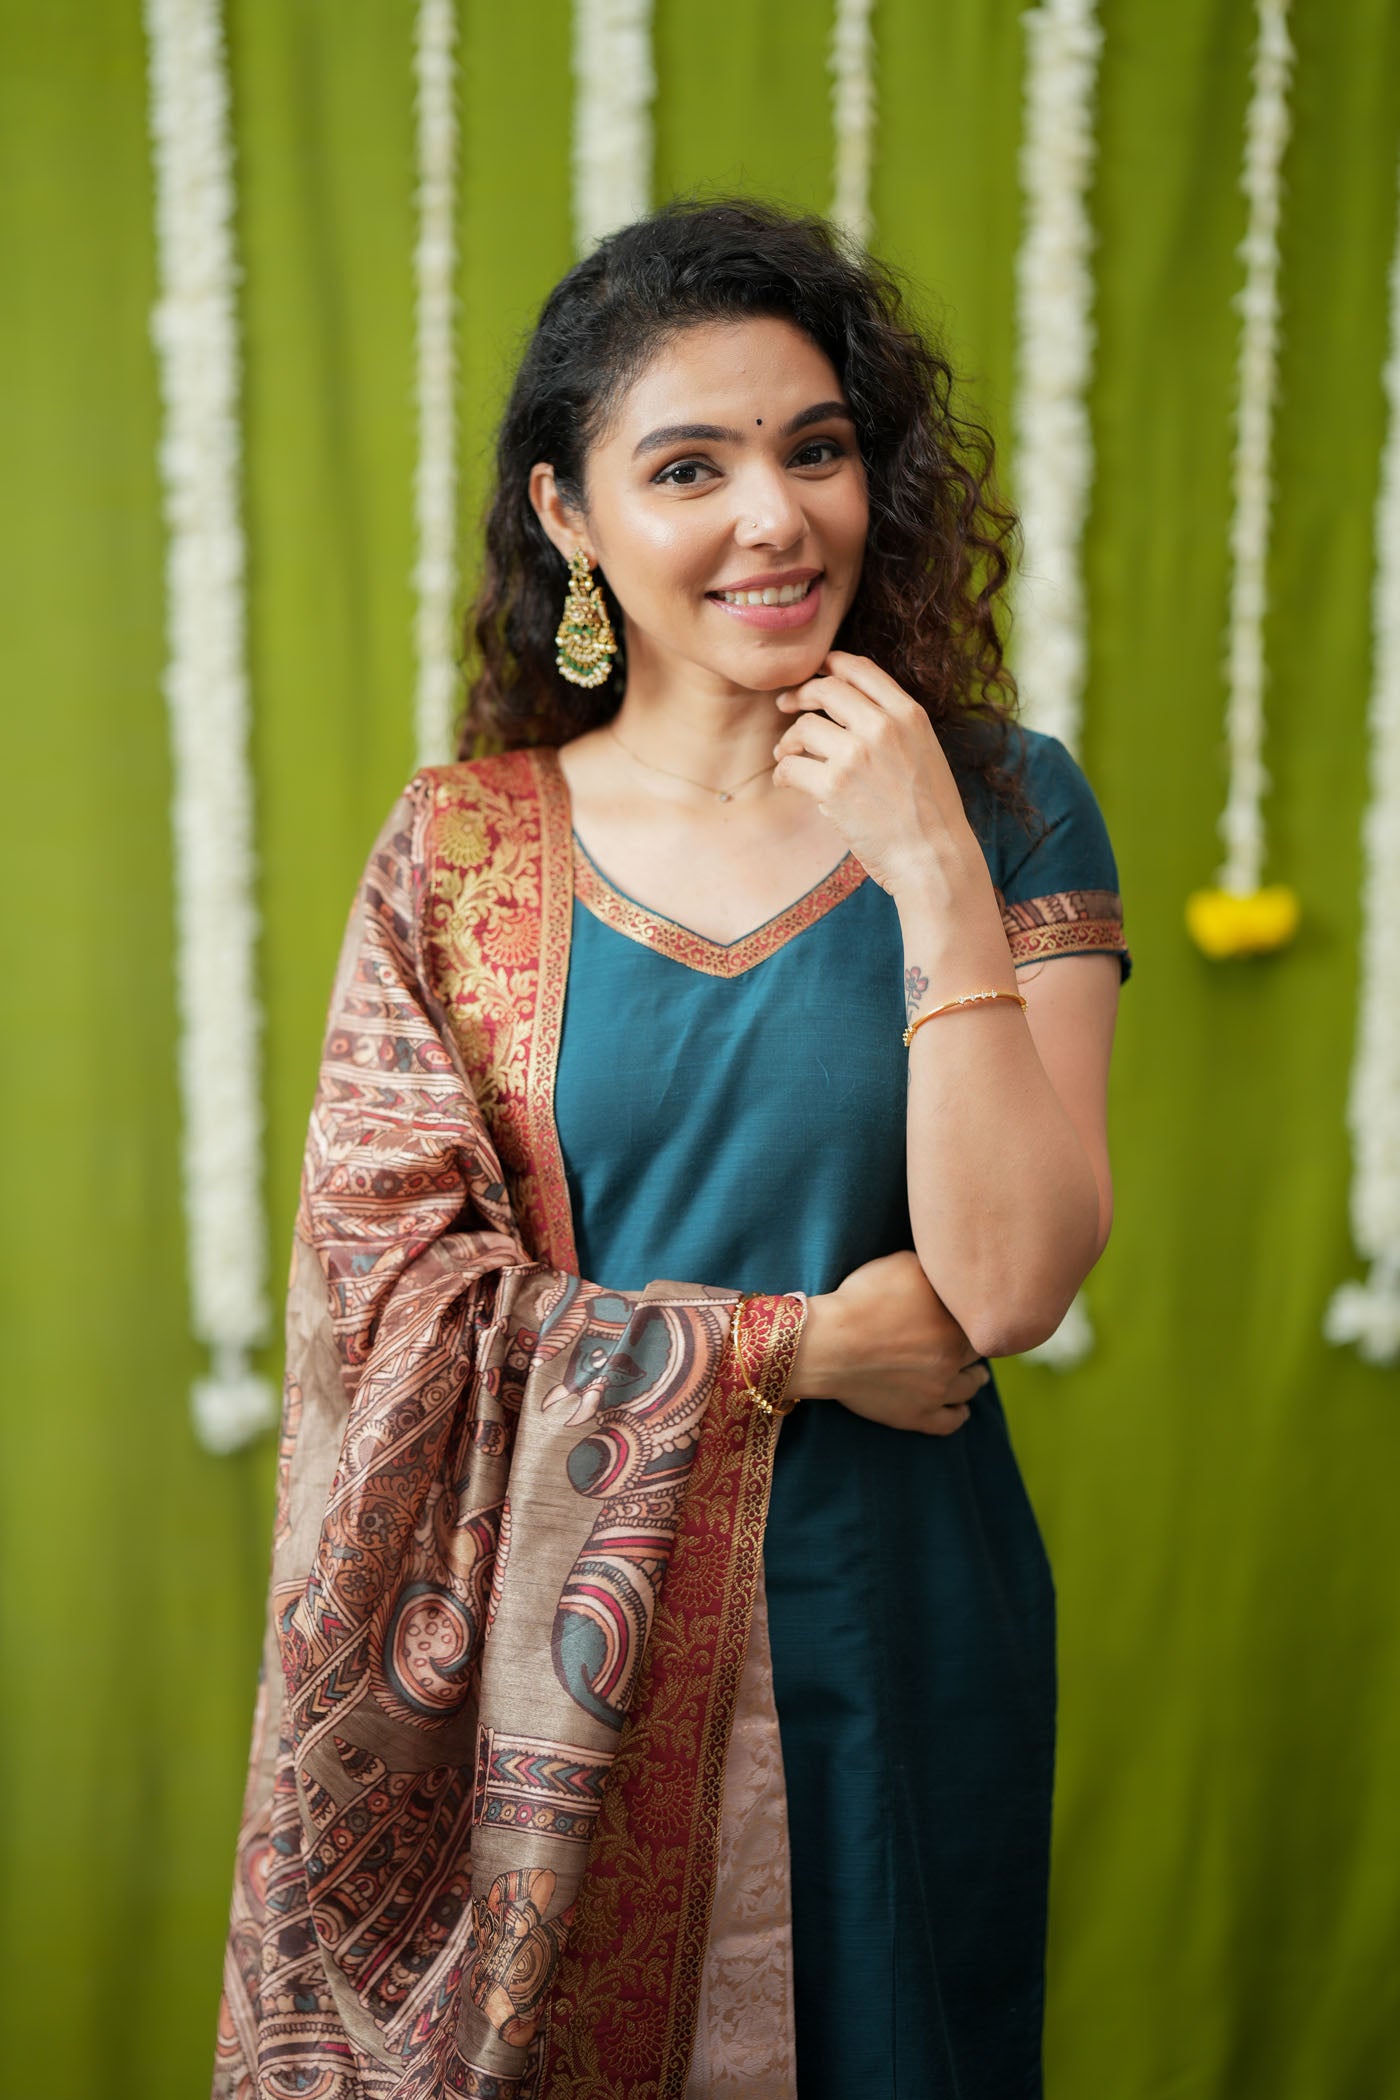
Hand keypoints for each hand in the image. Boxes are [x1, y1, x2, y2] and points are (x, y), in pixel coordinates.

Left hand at [771, 650, 978, 900]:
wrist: (935, 858)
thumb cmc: (930, 815)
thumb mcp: (925, 753)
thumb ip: (894, 728)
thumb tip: (846, 715)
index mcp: (909, 715)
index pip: (861, 669)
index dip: (831, 664)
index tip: (816, 672)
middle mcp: (883, 726)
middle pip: (826, 689)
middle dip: (800, 694)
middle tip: (785, 705)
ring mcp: (856, 754)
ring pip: (804, 727)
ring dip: (788, 741)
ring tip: (786, 755)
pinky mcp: (833, 786)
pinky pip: (791, 766)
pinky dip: (783, 772)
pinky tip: (787, 780)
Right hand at [786, 1250, 990, 1436]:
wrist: (828, 1344)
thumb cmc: (861, 1300)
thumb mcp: (903, 1264)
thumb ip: (935, 1270)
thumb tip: (952, 1269)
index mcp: (954, 1323)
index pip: (980, 1320)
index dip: (973, 1314)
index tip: (968, 1311)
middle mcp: (953, 1359)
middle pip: (977, 1353)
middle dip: (974, 1344)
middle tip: (968, 1338)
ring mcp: (936, 1392)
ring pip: (969, 1388)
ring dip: (975, 1378)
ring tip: (977, 1374)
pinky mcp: (915, 1416)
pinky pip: (949, 1423)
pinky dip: (959, 1415)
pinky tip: (961, 1409)